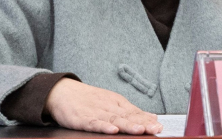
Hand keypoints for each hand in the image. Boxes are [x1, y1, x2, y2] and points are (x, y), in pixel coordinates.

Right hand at [44, 78, 162, 134]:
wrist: (61, 91)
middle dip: (142, 123)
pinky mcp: (82, 118)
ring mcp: (95, 111)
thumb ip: (131, 111)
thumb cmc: (88, 99)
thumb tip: (152, 117)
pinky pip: (94, 123)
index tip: (160, 126)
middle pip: (127, 116)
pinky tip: (112, 130)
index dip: (148, 120)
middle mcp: (108, 106)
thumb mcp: (111, 101)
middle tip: (155, 129)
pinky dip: (103, 126)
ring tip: (139, 130)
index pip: (135, 112)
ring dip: (127, 125)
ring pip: (113, 119)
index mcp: (116, 102)